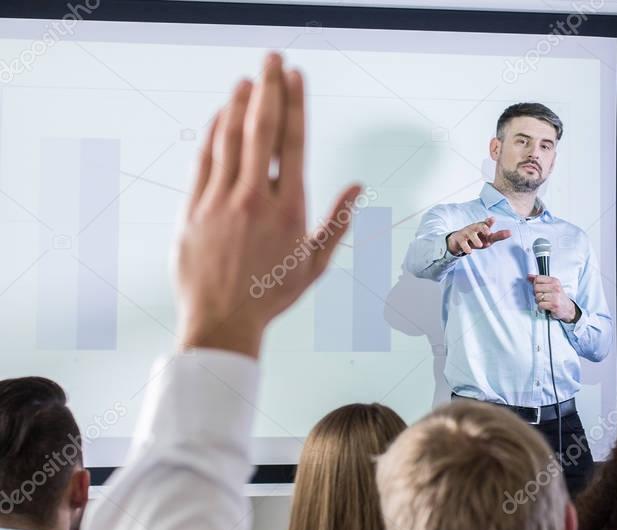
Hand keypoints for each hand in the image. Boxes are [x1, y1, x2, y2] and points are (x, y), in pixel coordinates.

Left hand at [176, 53, 361, 357]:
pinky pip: (205, 158)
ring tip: (249, 78)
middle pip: (261, 129)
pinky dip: (214, 132)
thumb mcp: (314, 265)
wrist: (223, 319)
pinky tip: (222, 115)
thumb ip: (337, 223)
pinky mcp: (194, 207)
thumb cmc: (272, 296)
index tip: (297, 78)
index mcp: (289, 212)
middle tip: (273, 57)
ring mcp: (221, 201)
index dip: (295, 105)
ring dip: (239, 102)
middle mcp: (254, 200)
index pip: (292, 144)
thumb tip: (357, 188)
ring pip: (230, 137)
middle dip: (269, 87)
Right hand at [446, 216, 511, 256]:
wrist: (459, 241)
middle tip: (489, 233)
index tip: (493, 219)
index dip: (489, 221)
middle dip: (483, 228)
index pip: (486, 223)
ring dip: (475, 239)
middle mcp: (474, 228)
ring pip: (470, 234)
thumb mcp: (488, 238)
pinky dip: (466, 247)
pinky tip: (469, 252)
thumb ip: (498, 236)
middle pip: (478, 226)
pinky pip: (462, 243)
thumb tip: (511, 232)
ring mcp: (466, 233)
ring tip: (480, 245)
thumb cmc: (477, 238)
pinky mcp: (459, 239)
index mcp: (481, 227)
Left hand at [528, 274, 578, 322]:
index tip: (538, 288)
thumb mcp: (551, 286)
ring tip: (544, 302)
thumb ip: (540, 281)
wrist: (568, 308)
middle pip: (536, 288)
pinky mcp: (554, 305)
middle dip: (536, 294)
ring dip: (539, 301)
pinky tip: (545, 307)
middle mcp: (555, 287)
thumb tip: (529, 276)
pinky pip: (540, 305)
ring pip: (537, 297)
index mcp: (554, 281)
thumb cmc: (558, 297)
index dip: (535, 284)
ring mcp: (555, 296)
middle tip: (541, 296)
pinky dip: (540, 308)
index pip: (538, 279)